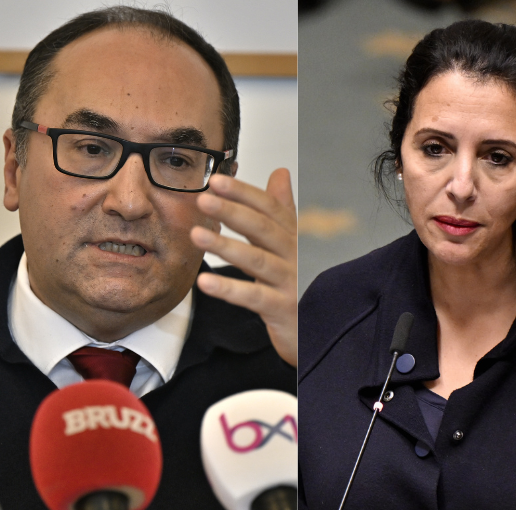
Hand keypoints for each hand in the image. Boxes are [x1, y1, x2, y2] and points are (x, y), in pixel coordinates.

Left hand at [191, 169, 297, 365]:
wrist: (318, 331)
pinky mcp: (283, 309)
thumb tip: (280, 172)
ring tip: (196, 235)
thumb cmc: (298, 284)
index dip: (243, 193)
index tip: (216, 180)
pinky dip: (229, 289)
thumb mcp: (289, 243)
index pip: (268, 208)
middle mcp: (293, 255)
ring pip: (256, 260)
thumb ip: (282, 209)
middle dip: (231, 211)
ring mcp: (290, 283)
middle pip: (262, 228)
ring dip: (225, 246)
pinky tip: (205, 281)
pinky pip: (254, 297)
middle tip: (203, 199)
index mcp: (291, 237)